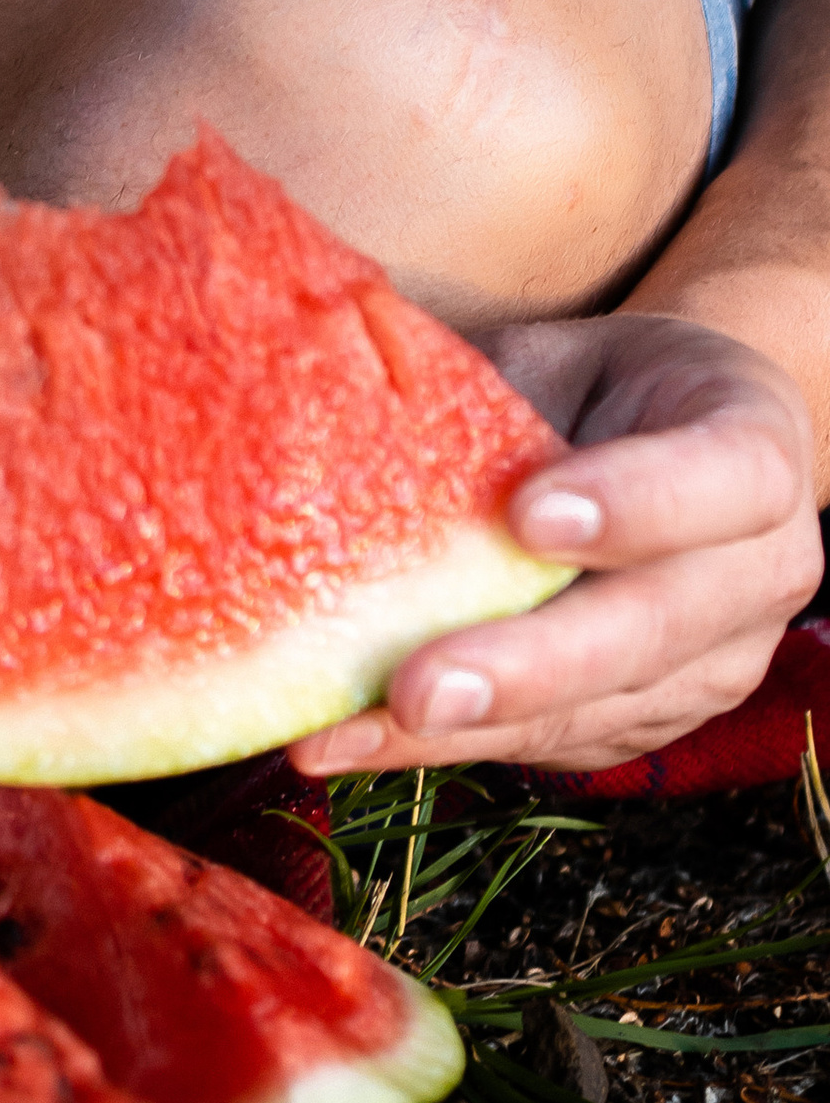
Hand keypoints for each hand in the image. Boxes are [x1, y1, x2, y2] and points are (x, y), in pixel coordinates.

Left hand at [294, 309, 823, 778]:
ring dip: (468, 730)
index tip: (526, 516)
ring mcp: (717, 662)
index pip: (722, 478)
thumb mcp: (560, 355)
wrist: (659, 441)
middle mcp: (761, 571)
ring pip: (598, 708)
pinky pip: (558, 744)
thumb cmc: (596, 385)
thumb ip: (492, 389)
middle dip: (529, 666)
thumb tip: (341, 404)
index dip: (633, 502)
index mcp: (754, 447)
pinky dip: (451, 747)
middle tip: (419, 688)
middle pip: (653, 627)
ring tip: (348, 733)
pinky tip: (355, 740)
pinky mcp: (652, 719)